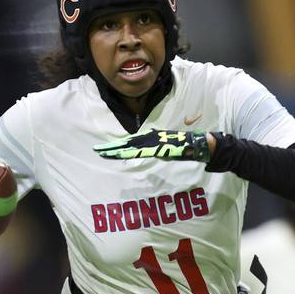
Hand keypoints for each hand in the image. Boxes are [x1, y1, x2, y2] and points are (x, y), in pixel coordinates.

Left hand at [93, 129, 212, 161]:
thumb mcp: (169, 151)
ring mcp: (153, 143)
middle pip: (126, 144)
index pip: (130, 143)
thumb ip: (159, 151)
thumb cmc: (185, 147)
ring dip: (116, 150)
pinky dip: (129, 153)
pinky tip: (119, 154)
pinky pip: (140, 152)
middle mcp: (149, 140)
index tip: (106, 149)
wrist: (198, 144)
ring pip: (130, 147)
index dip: (118, 146)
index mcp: (151, 139)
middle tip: (96, 150)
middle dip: (111, 147)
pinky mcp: (157, 148)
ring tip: (102, 152)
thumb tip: (152, 154)